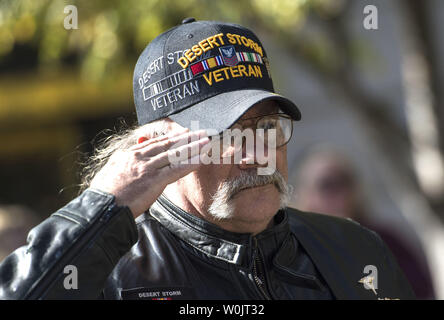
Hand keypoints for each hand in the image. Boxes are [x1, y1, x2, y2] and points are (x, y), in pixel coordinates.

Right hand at [89, 129, 209, 217]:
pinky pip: (176, 169)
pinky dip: (190, 163)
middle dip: (185, 137)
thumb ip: (122, 161)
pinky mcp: (154, 181)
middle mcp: (139, 158)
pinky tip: (201, 159)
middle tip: (199, 131)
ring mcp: (147, 168)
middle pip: (167, 144)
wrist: (101, 208)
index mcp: (128, 155)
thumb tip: (127, 156)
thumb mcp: (110, 172)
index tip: (182, 133)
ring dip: (192, 146)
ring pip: (174, 154)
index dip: (170, 137)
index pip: (153, 143)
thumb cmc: (104, 196)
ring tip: (206, 140)